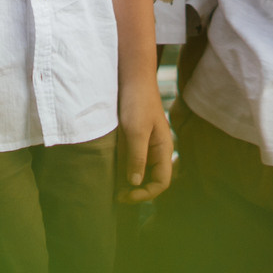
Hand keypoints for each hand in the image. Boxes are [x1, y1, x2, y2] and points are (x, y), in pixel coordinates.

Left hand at [116, 80, 173, 202]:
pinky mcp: (133, 139)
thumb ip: (137, 157)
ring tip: (110, 187)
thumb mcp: (136, 130)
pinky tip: (109, 172)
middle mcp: (156, 150)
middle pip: (150, 180)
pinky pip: (129, 161)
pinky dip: (121, 170)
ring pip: (139, 172)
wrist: (131, 77)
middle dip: (135, 191)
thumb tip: (134, 183)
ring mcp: (144, 145)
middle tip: (116, 195)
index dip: (146, 193)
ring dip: (126, 182)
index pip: (162, 182)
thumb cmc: (137, 101)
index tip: (126, 195)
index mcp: (163, 149)